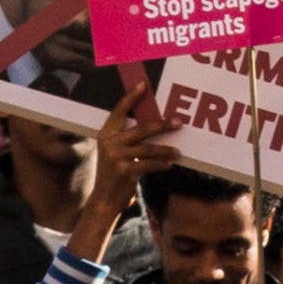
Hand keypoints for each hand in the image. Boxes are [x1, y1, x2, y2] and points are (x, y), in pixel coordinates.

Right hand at [71, 84, 177, 263]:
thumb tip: (155, 123)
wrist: (103, 198)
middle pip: (142, 128)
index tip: (144, 85)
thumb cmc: (115, 171)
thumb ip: (128, 138)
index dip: (132, 96)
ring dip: (166, 150)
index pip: (119, 110)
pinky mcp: (124, 170)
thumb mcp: (116, 151)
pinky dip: (160, 164)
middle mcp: (110, 141)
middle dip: (162, 125)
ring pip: (149, 148)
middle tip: (178, 122)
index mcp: (106, 132)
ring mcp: (116, 156)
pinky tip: (169, 164)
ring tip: (178, 151)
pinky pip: (148, 164)